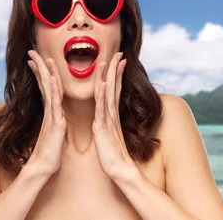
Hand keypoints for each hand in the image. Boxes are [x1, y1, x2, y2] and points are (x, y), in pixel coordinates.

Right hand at [25, 50, 66, 177]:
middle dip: (39, 67)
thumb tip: (55, 117)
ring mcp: (51, 116)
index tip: (38, 60)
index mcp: (51, 112)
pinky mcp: (55, 123)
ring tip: (42, 58)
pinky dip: (55, 90)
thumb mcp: (55, 133)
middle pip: (44, 84)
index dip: (42, 73)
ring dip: (46, 73)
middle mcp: (50, 111)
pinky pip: (55, 103)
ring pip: (49, 90)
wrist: (43, 168)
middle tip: (32, 52)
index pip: (46, 88)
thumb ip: (54, 123)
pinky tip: (53, 79)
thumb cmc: (50, 153)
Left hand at [92, 52, 135, 178]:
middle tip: (119, 53)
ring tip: (111, 61)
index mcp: (111, 115)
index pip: (114, 90)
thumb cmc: (113, 154)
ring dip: (110, 76)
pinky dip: (104, 95)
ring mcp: (108, 120)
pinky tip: (106, 84)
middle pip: (113, 86)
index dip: (116, 74)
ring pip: (108, 93)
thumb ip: (109, 123)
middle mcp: (111, 114)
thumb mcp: (109, 135)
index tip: (119, 60)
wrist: (119, 169)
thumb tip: (108, 117)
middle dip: (115, 69)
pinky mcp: (104, 128)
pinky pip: (103, 108)